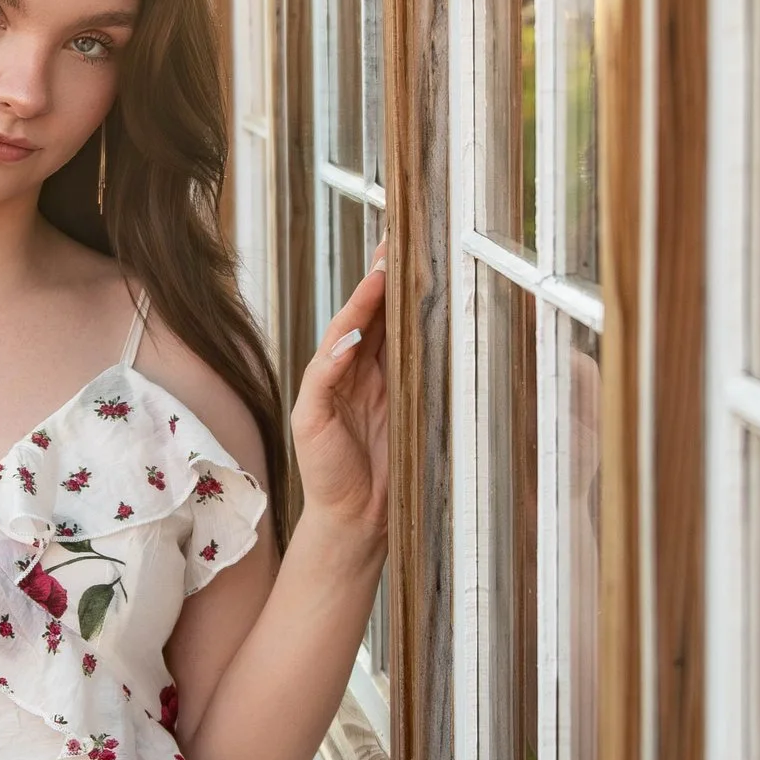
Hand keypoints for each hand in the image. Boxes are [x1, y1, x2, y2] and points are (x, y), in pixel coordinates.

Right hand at [290, 240, 389, 556]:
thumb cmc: (386, 469)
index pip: (382, 319)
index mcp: (370, 371)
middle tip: (395, 243)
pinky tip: (350, 338)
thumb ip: (418, 376)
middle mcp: (344, 373)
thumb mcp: (410, 413)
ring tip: (377, 279)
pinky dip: (334, 357)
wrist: (358, 517)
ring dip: (358, 308)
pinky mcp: (309, 416)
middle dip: (377, 281)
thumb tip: (450, 337)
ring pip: (340, 338)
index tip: (412, 250)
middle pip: (360, 317)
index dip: (395, 286)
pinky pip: (321, 379)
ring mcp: (323, 391)